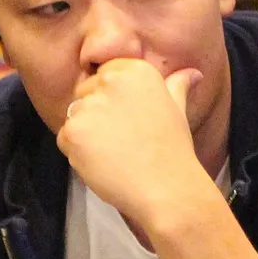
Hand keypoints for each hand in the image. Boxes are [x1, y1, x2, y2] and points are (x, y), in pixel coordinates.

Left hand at [58, 59, 208, 236]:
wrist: (167, 188)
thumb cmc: (173, 150)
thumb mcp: (178, 110)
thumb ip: (177, 86)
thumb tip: (193, 73)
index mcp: (135, 70)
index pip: (104, 75)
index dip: (112, 100)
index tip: (128, 119)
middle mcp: (110, 81)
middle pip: (85, 94)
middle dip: (97, 115)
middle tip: (123, 139)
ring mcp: (89, 106)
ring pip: (74, 115)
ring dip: (87, 134)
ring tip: (115, 152)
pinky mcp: (73, 131)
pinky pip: (64, 138)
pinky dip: (78, 153)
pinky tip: (104, 162)